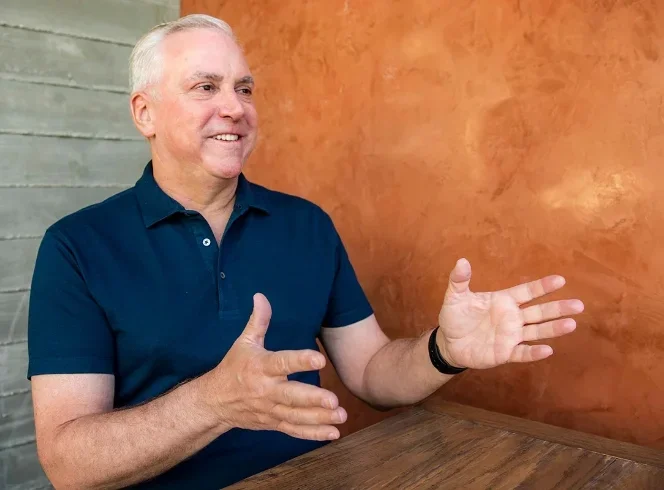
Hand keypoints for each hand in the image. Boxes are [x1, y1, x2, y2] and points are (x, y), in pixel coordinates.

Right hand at [202, 293, 345, 440]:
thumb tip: (261, 296)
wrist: (215, 402)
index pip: (282, 363)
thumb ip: (258, 321)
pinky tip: (333, 433)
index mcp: (260, 367)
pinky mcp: (273, 423)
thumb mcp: (243, 342)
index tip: (320, 359)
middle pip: (291, 396)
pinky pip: (294, 430)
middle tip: (334, 400)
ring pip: (296, 416)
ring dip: (319, 418)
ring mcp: (270, 410)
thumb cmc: (233, 368)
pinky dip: (313, 434)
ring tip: (341, 416)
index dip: (300, 360)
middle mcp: (266, 390)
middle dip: (313, 399)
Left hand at [437, 258, 583, 369]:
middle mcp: (512, 317)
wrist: (448, 342)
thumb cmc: (455, 316)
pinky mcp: (505, 353)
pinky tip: (548, 350)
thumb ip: (459, 280)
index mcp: (504, 301)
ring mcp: (511, 336)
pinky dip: (534, 352)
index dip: (542, 286)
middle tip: (578, 305)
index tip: (560, 280)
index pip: (527, 292)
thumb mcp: (455, 296)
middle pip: (539, 312)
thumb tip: (461, 261)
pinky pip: (522, 353)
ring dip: (553, 329)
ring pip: (537, 332)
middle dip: (558, 308)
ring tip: (571, 324)